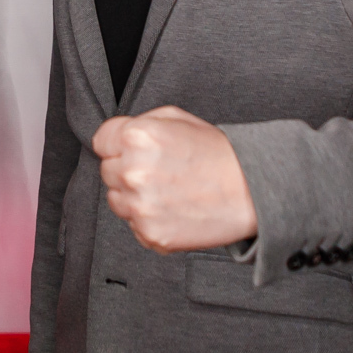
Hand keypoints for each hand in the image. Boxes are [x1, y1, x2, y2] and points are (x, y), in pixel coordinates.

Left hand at [93, 105, 256, 252]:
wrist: (252, 190)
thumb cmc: (218, 154)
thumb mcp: (178, 118)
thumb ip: (141, 124)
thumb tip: (116, 137)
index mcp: (138, 137)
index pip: (101, 141)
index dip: (117, 144)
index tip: (131, 150)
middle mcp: (134, 171)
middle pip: (108, 171)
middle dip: (128, 170)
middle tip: (161, 170)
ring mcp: (141, 206)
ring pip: (117, 201)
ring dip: (135, 197)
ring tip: (169, 190)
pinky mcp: (151, 233)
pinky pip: (134, 226)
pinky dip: (150, 220)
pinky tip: (174, 208)